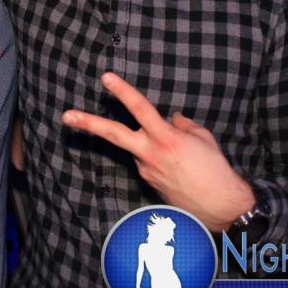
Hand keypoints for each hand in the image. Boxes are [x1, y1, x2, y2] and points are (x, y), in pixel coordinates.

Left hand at [62, 73, 254, 231]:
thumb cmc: (217, 171)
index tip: (106, 77)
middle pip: (113, 133)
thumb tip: (172, 118)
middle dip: (88, 123)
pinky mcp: (147, 183)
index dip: (122, 91)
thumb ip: (183, 124)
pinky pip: (147, 162)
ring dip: (152, 146)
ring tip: (185, 162)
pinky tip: (180, 171)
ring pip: (138, 147)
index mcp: (166, 138)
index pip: (140, 108)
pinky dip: (158, 159)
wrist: (221, 210)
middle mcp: (150, 153)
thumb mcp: (203, 139)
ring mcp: (145, 170)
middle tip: (66, 115)